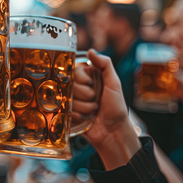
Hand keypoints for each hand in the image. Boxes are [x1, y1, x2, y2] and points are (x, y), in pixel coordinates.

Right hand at [72, 49, 140, 168]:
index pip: (73, 70)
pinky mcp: (67, 115)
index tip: (91, 84)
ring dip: (84, 107)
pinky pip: (65, 111)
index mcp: (87, 78)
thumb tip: (91, 51)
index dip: (82, 79)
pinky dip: (78, 116)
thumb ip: (105, 64)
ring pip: (68, 98)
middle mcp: (77, 88)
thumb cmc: (116, 107)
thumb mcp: (114, 83)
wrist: (114, 132)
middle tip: (95, 99)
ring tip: (93, 111)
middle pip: (69, 84)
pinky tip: (86, 119)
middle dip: (85, 94)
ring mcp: (71, 101)